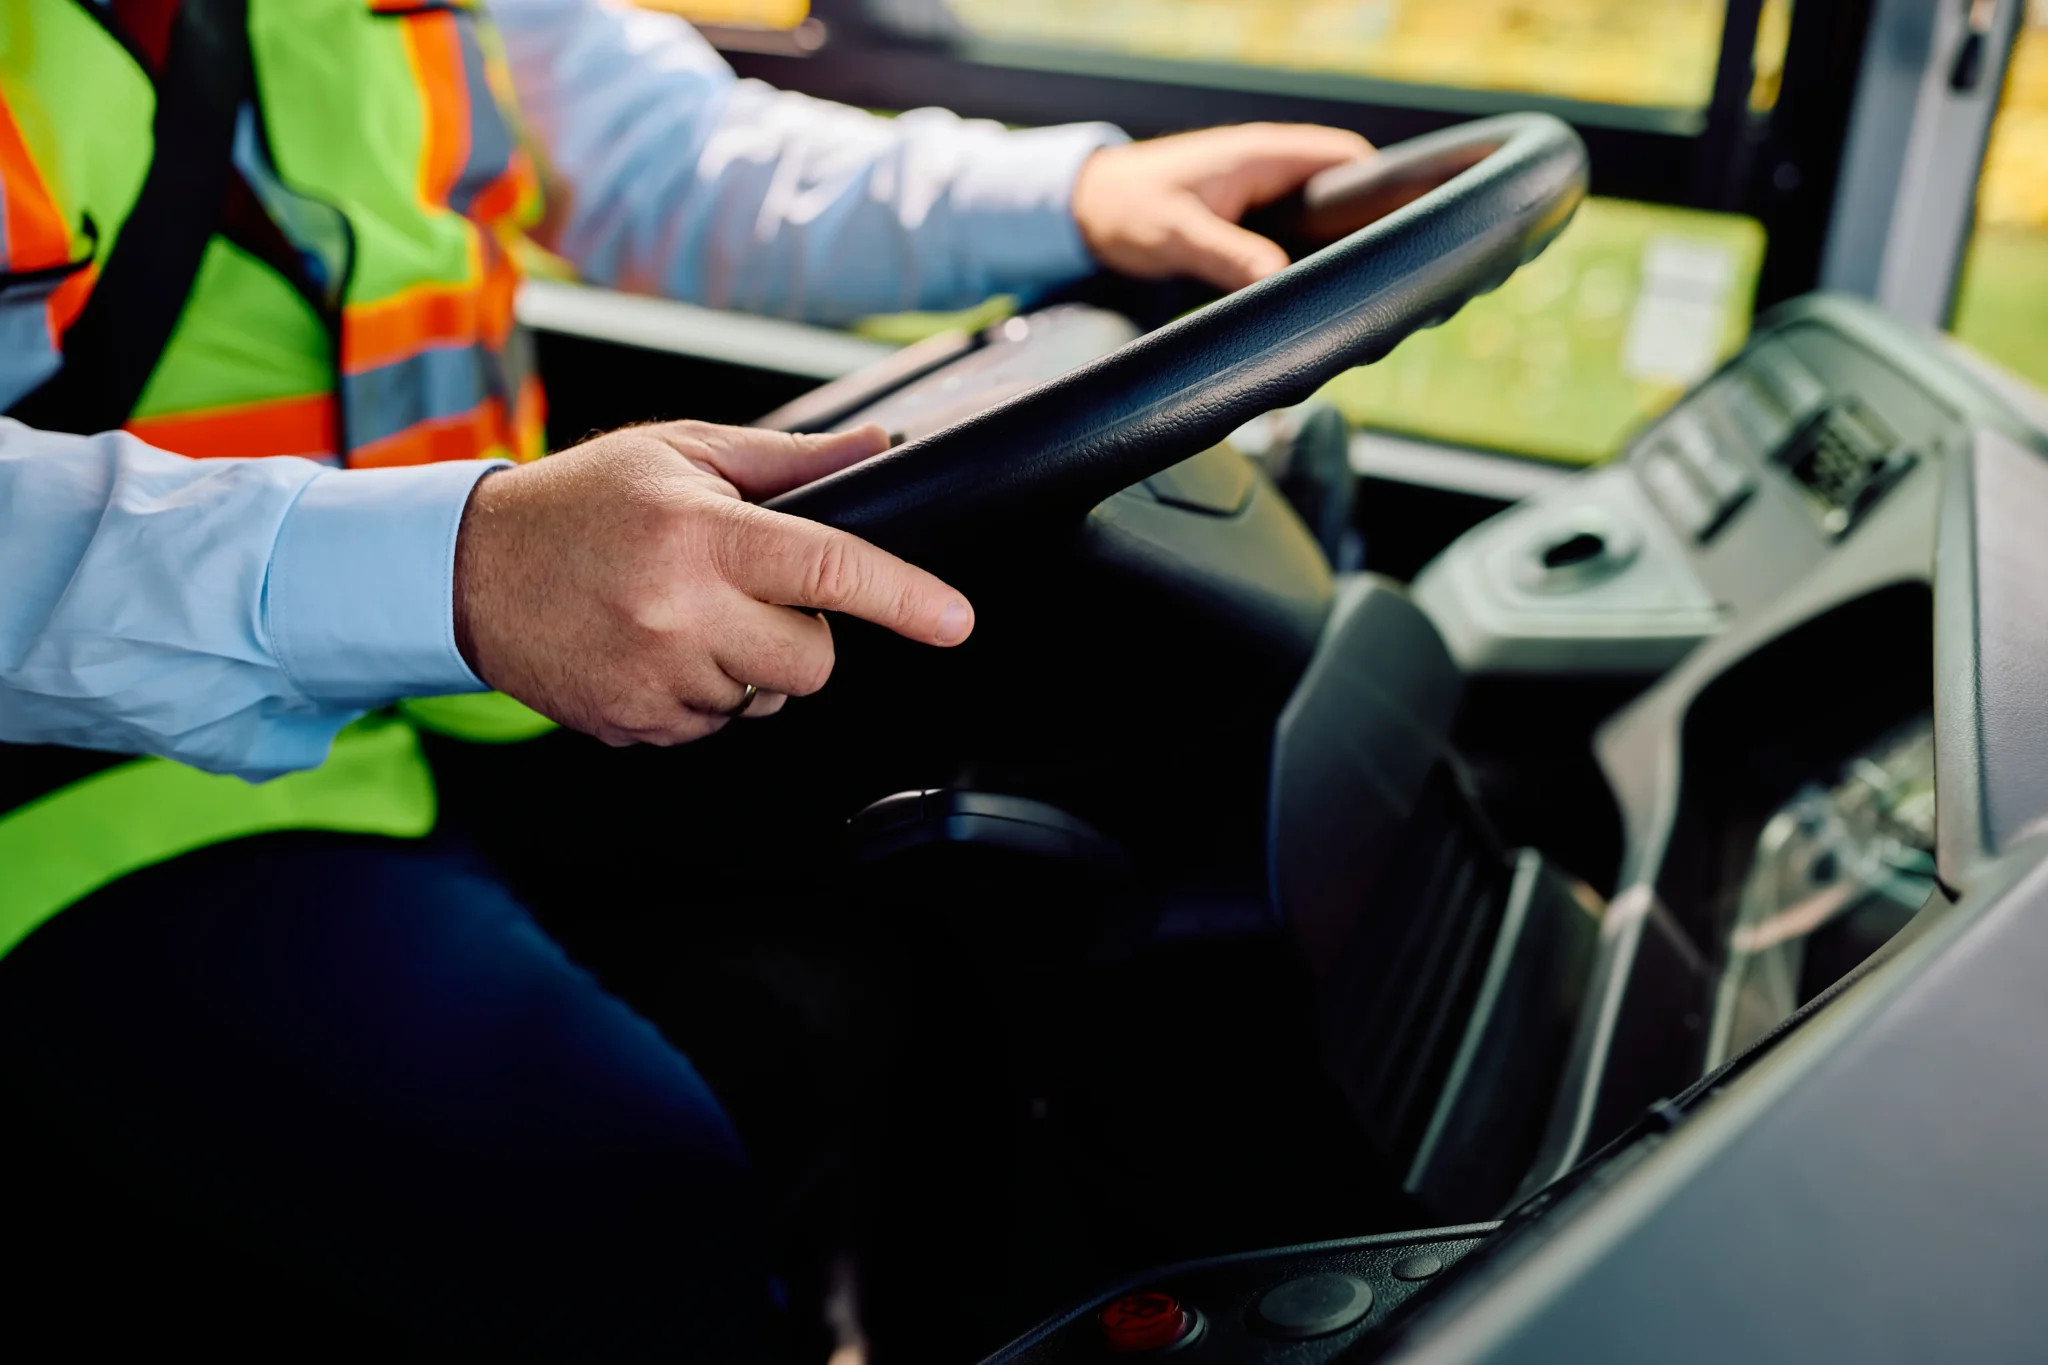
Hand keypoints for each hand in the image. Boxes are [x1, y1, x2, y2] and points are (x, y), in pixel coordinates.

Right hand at [452, 421, 973, 745]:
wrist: (468, 570)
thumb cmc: (580, 503)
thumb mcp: (682, 453)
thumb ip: (789, 460)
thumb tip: (876, 447)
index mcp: (701, 534)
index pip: (830, 569)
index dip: (904, 597)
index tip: (954, 620)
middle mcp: (679, 611)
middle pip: (813, 659)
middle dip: (804, 632)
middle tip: (749, 593)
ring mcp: (654, 677)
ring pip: (765, 698)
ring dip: (747, 663)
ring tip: (682, 613)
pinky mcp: (634, 724)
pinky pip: (713, 724)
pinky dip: (702, 692)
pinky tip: (654, 647)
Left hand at [1072, 123, 1373, 291]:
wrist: (1083, 208)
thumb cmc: (1126, 208)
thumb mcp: (1178, 235)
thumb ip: (1230, 256)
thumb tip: (1281, 284)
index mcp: (1264, 156)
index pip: (1349, 160)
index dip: (1384, 193)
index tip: (1402, 237)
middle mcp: (1269, 170)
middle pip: (1343, 195)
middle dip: (1364, 231)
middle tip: (1379, 281)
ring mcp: (1259, 195)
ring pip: (1318, 221)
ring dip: (1334, 252)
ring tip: (1352, 295)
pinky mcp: (1246, 223)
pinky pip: (1292, 239)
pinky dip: (1305, 263)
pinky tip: (1309, 297)